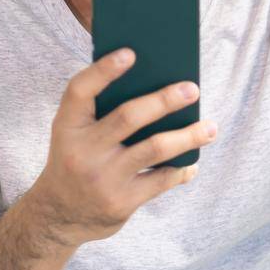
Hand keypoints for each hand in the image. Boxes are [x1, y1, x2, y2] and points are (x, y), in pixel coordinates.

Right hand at [26, 47, 217, 247]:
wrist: (58, 215)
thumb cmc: (76, 159)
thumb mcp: (74, 134)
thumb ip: (101, 111)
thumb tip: (158, 84)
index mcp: (68, 126)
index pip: (80, 90)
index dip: (103, 70)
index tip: (130, 53)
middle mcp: (83, 151)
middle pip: (129, 117)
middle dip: (165, 100)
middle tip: (192, 89)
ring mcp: (103, 178)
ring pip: (154, 148)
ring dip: (188, 136)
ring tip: (210, 127)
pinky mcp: (121, 202)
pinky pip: (161, 179)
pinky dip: (181, 169)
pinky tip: (193, 162)